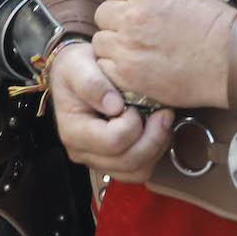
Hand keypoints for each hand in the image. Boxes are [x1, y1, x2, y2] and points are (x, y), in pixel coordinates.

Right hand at [50, 41, 172, 182]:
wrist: (74, 72)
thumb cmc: (75, 68)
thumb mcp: (77, 64)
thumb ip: (91, 83)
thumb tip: (114, 106)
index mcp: (73, 131)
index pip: (112, 141)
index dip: (132, 124)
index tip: (134, 102)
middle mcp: (83, 152)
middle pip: (128, 162)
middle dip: (153, 138)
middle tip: (163, 113)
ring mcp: (97, 160)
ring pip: (137, 171)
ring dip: (156, 147)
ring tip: (160, 122)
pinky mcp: (112, 162)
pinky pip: (139, 171)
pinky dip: (153, 153)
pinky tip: (155, 131)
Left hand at [91, 0, 236, 111]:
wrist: (233, 63)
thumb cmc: (216, 30)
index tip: (129, 4)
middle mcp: (132, 17)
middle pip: (103, 14)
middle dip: (116, 22)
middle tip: (136, 32)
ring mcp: (127, 47)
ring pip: (100, 41)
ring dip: (113, 46)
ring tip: (137, 52)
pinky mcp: (128, 75)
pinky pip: (104, 66)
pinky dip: (116, 68)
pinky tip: (136, 68)